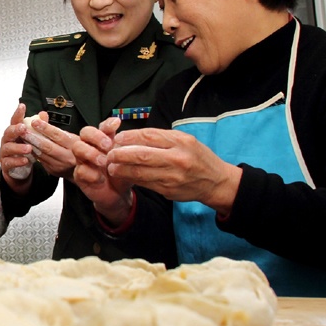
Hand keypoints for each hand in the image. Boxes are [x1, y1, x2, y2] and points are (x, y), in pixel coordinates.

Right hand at [0, 103, 35, 187]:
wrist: (20, 170)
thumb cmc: (25, 150)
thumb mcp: (32, 139)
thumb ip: (37, 127)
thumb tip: (43, 114)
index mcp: (14, 132)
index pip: (15, 121)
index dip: (18, 113)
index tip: (22, 106)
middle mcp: (7, 140)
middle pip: (8, 132)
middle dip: (15, 130)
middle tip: (23, 128)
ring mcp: (5, 152)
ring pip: (8, 148)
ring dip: (18, 147)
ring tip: (29, 148)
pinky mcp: (6, 164)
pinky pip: (9, 162)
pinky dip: (17, 161)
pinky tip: (25, 160)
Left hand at [22, 111, 78, 180]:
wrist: (83, 169)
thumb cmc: (75, 149)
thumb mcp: (71, 137)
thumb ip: (56, 127)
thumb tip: (42, 114)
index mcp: (74, 145)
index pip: (58, 135)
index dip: (46, 128)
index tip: (35, 121)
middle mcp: (67, 156)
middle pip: (48, 146)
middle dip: (34, 137)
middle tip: (23, 130)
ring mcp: (60, 165)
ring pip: (42, 154)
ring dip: (30, 145)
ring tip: (22, 136)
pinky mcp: (53, 171)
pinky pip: (41, 160)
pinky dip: (32, 152)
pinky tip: (26, 146)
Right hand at [73, 118, 133, 224]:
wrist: (118, 194)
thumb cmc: (121, 174)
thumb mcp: (126, 158)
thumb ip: (123, 143)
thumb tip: (120, 124)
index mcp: (103, 141)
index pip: (102, 126)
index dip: (106, 125)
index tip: (116, 125)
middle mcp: (91, 148)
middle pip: (84, 132)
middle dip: (96, 137)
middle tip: (108, 146)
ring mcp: (83, 161)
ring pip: (77, 148)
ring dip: (91, 153)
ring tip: (103, 162)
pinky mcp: (80, 176)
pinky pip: (80, 170)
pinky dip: (91, 174)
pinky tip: (100, 179)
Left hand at [107, 127, 241, 214]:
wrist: (215, 182)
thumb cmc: (198, 157)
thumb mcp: (185, 140)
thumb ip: (162, 137)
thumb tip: (133, 136)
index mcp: (181, 142)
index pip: (149, 136)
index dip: (129, 136)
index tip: (118, 137)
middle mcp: (177, 159)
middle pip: (141, 155)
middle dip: (121, 154)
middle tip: (110, 153)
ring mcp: (172, 176)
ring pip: (140, 172)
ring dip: (121, 169)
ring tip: (111, 166)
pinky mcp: (168, 190)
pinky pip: (144, 183)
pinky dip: (131, 178)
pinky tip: (123, 175)